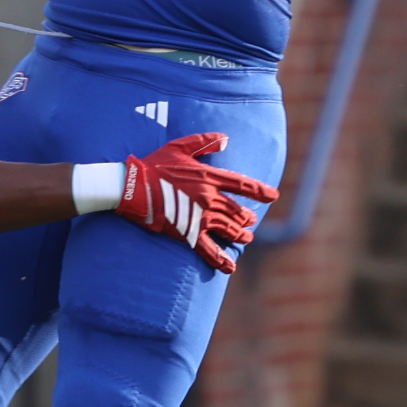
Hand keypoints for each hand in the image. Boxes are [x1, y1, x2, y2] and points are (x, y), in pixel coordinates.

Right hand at [117, 132, 278, 273]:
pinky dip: (221, 260)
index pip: (241, 184)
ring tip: (246, 238)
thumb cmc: (154, 165)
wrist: (132, 188)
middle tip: (251, 220)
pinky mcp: (188, 234)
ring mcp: (200, 218)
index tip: (273, 196)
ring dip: (241, 235)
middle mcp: (209, 198)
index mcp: (208, 177)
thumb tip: (226, 138)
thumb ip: (204, 142)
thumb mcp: (179, 147)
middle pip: (236, 211)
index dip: (260, 191)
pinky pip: (209, 250)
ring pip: (229, 229)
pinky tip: (230, 268)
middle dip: (246, 217)